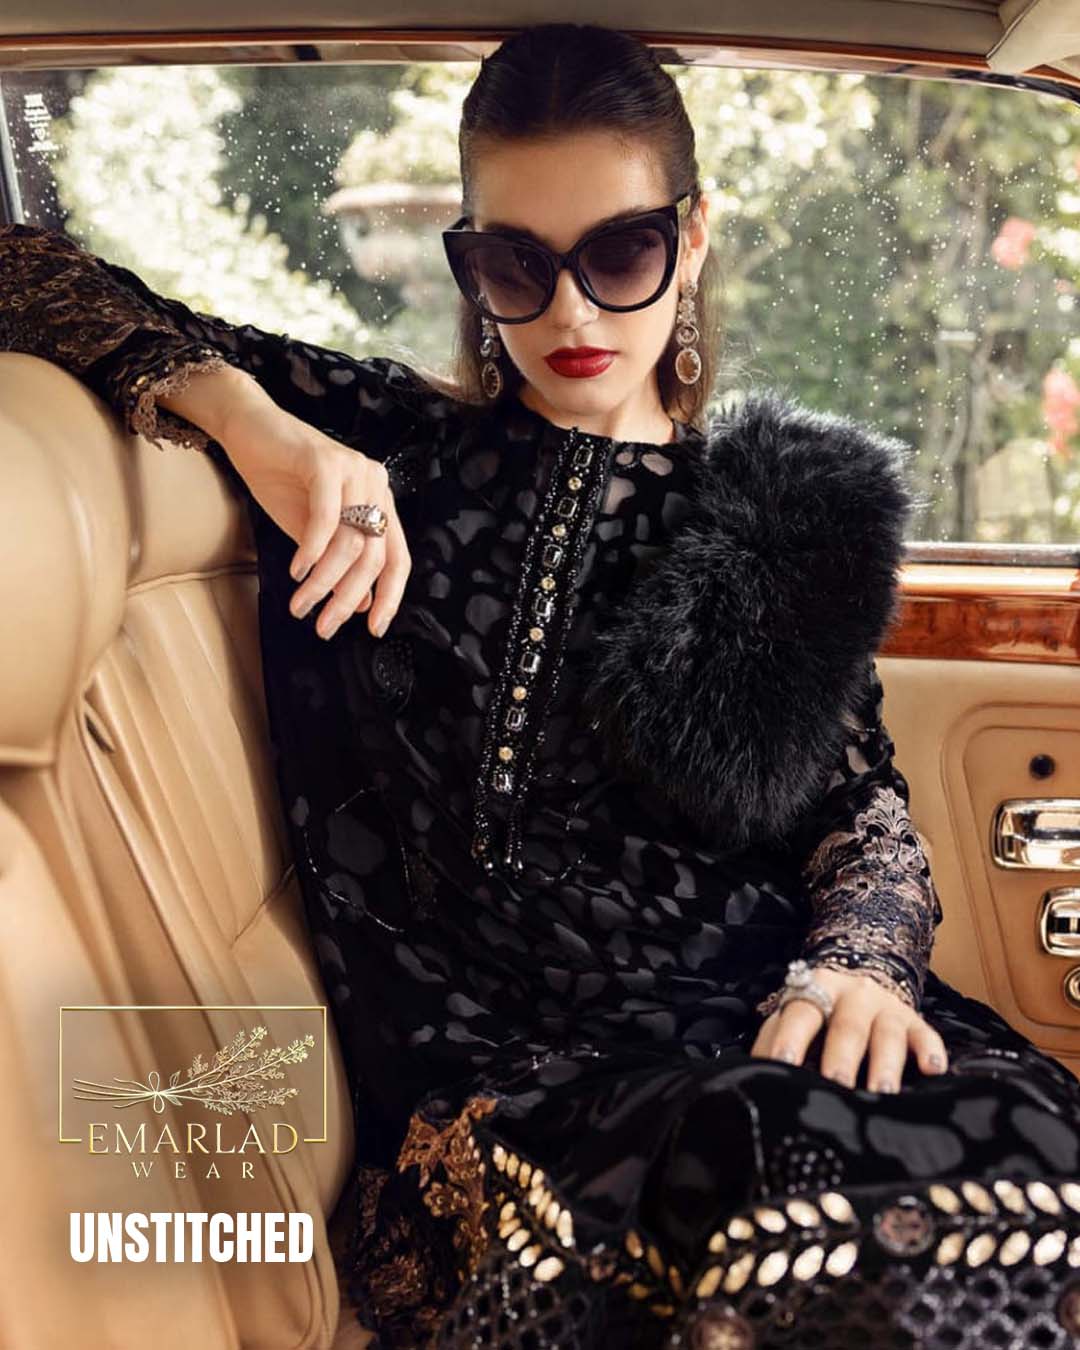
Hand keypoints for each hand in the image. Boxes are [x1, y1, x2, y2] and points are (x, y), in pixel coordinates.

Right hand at [216, 379, 410, 641]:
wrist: (248, 430)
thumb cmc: (280, 479)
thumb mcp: (313, 532)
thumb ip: (338, 563)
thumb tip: (360, 606)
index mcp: (379, 502)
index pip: (397, 558)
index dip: (389, 597)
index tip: (373, 629)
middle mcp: (375, 484)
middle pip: (374, 556)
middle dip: (348, 598)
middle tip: (324, 627)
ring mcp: (354, 470)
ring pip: (351, 543)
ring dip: (324, 582)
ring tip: (301, 604)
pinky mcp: (325, 461)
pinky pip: (327, 518)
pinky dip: (312, 550)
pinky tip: (297, 570)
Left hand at [749, 966, 948, 1091]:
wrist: (863, 975)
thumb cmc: (818, 1012)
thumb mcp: (793, 1015)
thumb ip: (773, 1041)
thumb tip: (753, 1077)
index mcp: (815, 990)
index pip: (801, 1013)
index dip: (791, 1037)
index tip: (783, 1064)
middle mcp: (853, 996)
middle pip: (846, 1027)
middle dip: (841, 1057)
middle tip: (835, 1086)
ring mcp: (886, 1008)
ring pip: (887, 1034)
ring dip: (884, 1064)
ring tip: (881, 1092)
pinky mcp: (914, 1021)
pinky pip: (926, 1034)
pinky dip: (931, 1051)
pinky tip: (934, 1070)